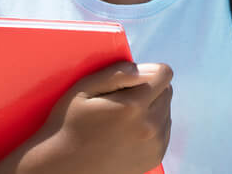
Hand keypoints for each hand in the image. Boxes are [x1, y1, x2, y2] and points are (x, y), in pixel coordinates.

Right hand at [0, 61, 172, 173]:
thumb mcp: (83, 90)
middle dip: (149, 89)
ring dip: (151, 108)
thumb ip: (116, 73)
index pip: (164, 74)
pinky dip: (151, 126)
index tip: (131, 80)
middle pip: (167, 91)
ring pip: (166, 110)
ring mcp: (155, 145)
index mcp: (134, 106)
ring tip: (123, 118)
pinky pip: (164, 129)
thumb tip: (144, 67)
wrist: (64, 169)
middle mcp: (150, 127)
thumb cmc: (69, 124)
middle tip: (122, 100)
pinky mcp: (155, 157)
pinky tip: (128, 131)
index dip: (148, 71)